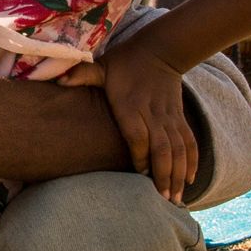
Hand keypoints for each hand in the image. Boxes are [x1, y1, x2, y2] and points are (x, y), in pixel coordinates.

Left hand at [61, 43, 196, 201]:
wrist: (161, 50)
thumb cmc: (125, 62)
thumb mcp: (102, 67)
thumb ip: (82, 75)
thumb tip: (58, 80)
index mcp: (131, 106)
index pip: (138, 136)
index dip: (141, 156)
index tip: (141, 175)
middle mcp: (153, 114)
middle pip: (163, 148)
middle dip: (165, 175)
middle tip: (163, 200)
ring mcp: (169, 117)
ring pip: (179, 149)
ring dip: (179, 173)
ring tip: (176, 198)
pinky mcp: (180, 117)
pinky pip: (189, 141)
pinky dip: (192, 161)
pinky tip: (190, 179)